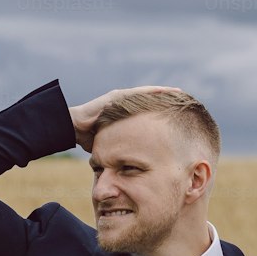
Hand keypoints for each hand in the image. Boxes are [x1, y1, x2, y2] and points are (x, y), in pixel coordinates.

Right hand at [69, 85, 183, 151]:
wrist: (70, 128)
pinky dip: (152, 92)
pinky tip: (165, 91)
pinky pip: (137, 93)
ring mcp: (119, 98)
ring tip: (180, 93)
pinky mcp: (116, 97)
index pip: (148, 113)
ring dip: (163, 93)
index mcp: (125, 116)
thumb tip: (132, 164)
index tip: (181, 115)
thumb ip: (124, 148)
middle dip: (167, 100)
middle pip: (150, 100)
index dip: (163, 113)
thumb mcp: (113, 144)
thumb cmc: (89, 138)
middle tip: (186, 100)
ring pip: (146, 94)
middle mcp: (124, 105)